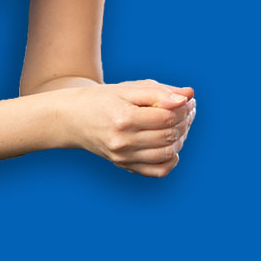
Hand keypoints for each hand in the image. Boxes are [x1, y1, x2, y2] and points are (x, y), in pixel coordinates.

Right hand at [64, 79, 196, 176]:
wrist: (72, 118)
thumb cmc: (101, 100)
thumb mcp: (126, 89)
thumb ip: (157, 91)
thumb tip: (188, 95)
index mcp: (123, 118)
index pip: (167, 116)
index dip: (184, 108)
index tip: (188, 100)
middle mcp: (123, 140)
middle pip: (169, 134)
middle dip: (185, 121)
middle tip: (188, 110)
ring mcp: (123, 156)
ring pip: (168, 152)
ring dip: (181, 138)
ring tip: (179, 125)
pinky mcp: (123, 165)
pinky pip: (158, 171)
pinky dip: (171, 160)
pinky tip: (170, 146)